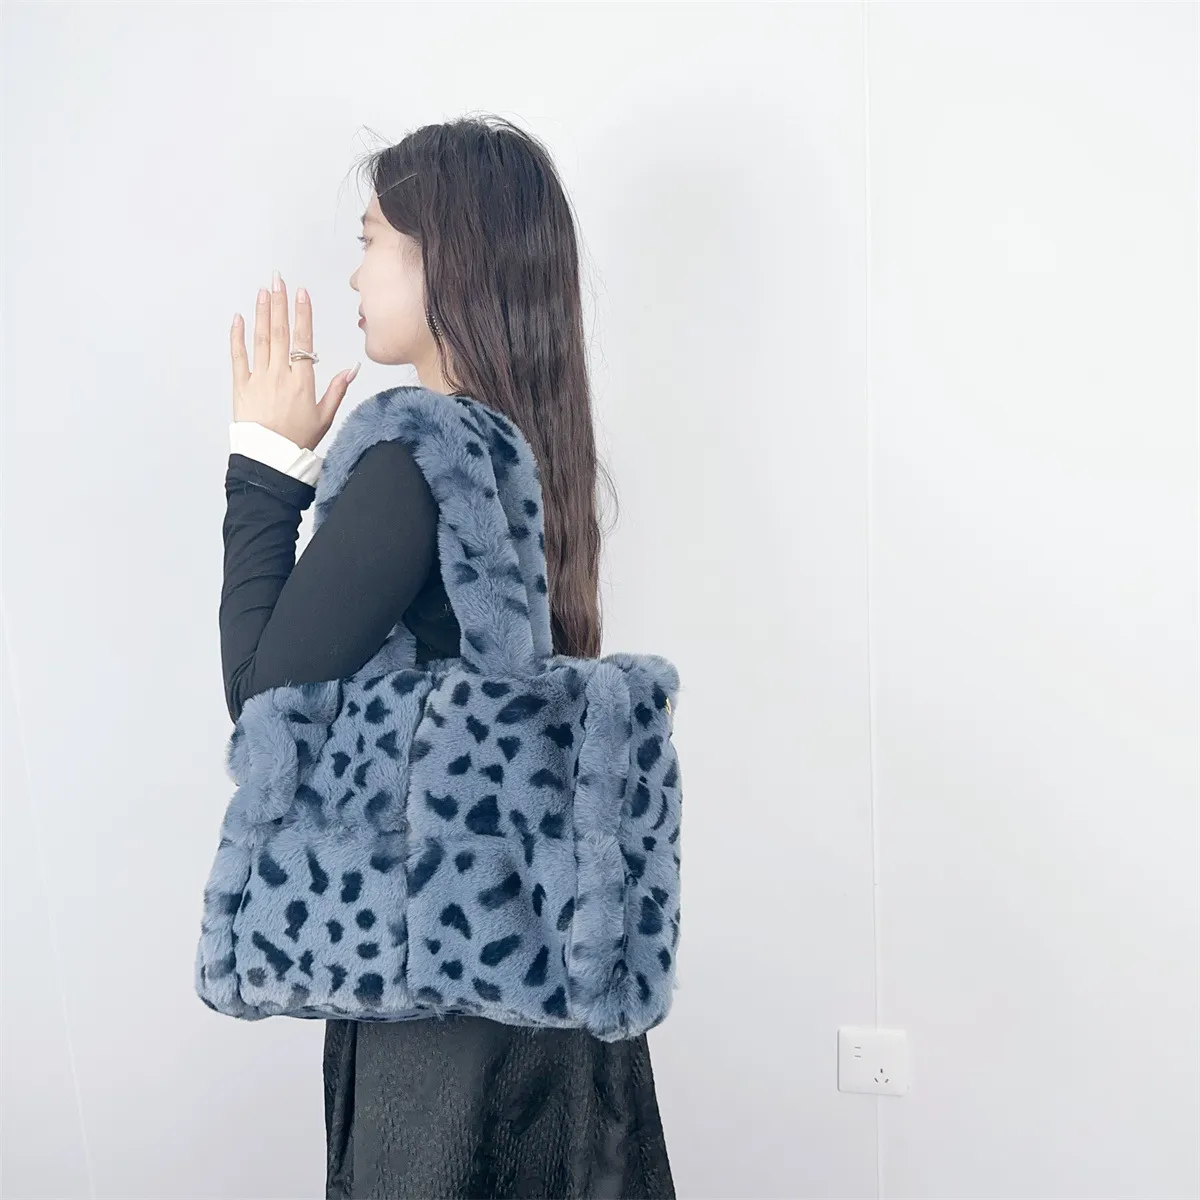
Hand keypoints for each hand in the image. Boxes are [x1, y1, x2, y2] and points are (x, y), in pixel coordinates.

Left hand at [230, 271, 359, 450]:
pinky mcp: (241, 386)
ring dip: (262, 313)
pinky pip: (238, 356)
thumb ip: (337, 390)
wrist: (269, 460)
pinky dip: (237, 336)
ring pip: (261, 339)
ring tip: (263, 291)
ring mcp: (259, 379)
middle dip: (280, 303)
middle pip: (281, 332)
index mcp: (302, 382)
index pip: (303, 341)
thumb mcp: (325, 417)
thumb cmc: (297, 441)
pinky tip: (238, 318)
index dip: (302, 315)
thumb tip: (351, 369)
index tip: (301, 293)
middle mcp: (280, 375)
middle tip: (278, 279)